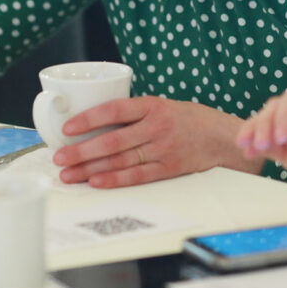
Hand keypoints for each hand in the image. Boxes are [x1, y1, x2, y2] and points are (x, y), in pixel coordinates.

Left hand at [51, 96, 262, 187]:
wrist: (227, 139)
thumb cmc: (195, 121)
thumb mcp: (168, 106)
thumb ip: (139, 114)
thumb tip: (101, 123)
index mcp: (155, 105)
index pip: (115, 109)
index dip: (89, 118)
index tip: (68, 127)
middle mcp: (158, 126)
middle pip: (112, 139)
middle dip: (81, 149)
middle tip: (58, 157)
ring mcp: (164, 149)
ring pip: (120, 159)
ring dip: (90, 168)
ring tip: (69, 174)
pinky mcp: (170, 168)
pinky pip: (138, 176)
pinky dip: (115, 180)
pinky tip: (96, 182)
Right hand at [236, 81, 286, 204]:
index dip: (284, 116)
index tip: (282, 137)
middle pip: (275, 111)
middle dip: (263, 124)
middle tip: (259, 143)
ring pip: (267, 126)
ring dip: (254, 133)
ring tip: (245, 146)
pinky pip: (269, 147)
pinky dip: (256, 148)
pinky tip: (247, 153)